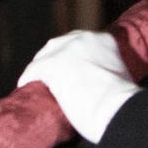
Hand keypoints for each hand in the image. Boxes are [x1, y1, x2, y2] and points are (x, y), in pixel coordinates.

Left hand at [18, 30, 137, 144]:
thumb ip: (110, 72)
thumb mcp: (121, 78)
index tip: (73, 67)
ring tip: (39, 82)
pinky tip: (25, 86)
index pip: (82, 42)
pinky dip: (28, 78)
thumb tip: (100, 84)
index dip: (74, 56)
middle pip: (59, 44)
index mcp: (105, 40)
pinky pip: (34, 70)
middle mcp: (84, 39)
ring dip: (41, 68)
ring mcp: (66, 50)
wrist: (116, 108)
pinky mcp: (51, 65)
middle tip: (53, 74)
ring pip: (45, 55)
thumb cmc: (122, 102)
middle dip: (55, 58)